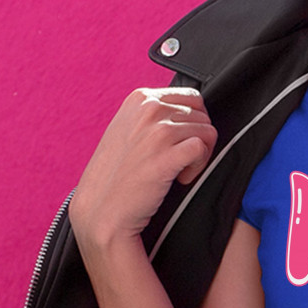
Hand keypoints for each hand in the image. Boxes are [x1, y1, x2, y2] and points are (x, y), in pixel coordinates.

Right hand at [69, 88, 217, 247]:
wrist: (100, 209)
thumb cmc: (117, 173)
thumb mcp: (129, 128)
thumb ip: (155, 114)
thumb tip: (192, 109)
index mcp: (140, 98)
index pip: (192, 97)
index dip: (193, 122)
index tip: (178, 141)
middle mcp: (149, 109)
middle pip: (203, 115)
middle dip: (197, 139)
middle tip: (178, 159)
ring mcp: (157, 131)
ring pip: (207, 132)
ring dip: (199, 156)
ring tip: (177, 170)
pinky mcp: (166, 155)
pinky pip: (202, 149)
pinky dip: (198, 166)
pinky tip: (180, 178)